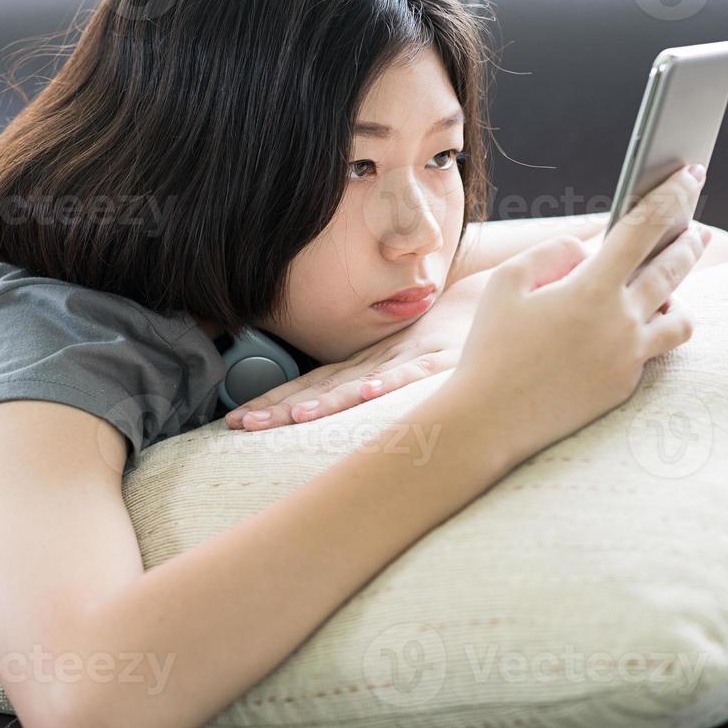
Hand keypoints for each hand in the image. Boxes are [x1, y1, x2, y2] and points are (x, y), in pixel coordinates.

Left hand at [223, 297, 469, 431]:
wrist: (492, 302)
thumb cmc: (446, 337)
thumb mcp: (400, 360)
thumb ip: (369, 381)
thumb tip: (332, 410)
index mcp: (364, 366)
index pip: (309, 386)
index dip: (272, 402)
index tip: (235, 421)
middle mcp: (377, 363)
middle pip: (320, 388)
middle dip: (279, 408)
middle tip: (241, 424)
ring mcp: (407, 361)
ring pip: (359, 383)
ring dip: (327, 400)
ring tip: (296, 417)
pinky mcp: (442, 360)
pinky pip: (412, 373)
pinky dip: (389, 382)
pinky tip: (368, 392)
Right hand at [451, 164, 711, 464]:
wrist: (491, 419)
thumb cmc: (492, 347)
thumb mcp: (506, 284)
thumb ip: (552, 252)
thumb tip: (586, 249)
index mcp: (592, 289)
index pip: (645, 228)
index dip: (672, 195)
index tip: (691, 173)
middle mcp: (621, 323)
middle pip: (673, 269)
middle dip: (688, 240)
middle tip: (695, 226)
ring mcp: (628, 358)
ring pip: (680, 316)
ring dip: (679, 291)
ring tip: (672, 278)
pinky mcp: (625, 385)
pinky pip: (655, 349)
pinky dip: (653, 328)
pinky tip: (645, 320)